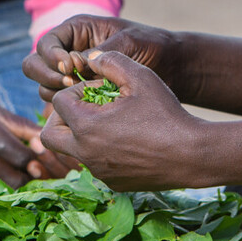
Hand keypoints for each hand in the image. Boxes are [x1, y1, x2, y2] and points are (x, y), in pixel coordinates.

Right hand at [23, 15, 176, 103]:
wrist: (171, 67)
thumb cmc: (152, 46)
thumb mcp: (128, 43)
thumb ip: (101, 53)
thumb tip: (74, 65)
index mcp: (76, 30)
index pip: (46, 43)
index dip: (52, 57)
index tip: (71, 68)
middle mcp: (69, 51)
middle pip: (35, 65)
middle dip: (47, 76)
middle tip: (69, 85)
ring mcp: (74, 74)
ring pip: (46, 87)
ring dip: (57, 94)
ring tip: (82, 98)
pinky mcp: (82, 94)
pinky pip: (62, 104)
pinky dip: (67, 109)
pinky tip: (87, 112)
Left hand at [41, 50, 206, 190]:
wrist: (192, 155)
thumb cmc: (166, 113)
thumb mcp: (140, 76)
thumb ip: (111, 61)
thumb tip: (91, 57)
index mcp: (86, 126)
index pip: (58, 102)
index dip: (76, 90)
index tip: (100, 90)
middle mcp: (85, 153)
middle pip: (49, 134)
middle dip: (61, 117)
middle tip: (86, 107)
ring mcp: (98, 171)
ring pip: (71, 151)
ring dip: (81, 133)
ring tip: (108, 121)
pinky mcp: (112, 182)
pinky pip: (93, 164)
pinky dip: (99, 150)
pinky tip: (125, 139)